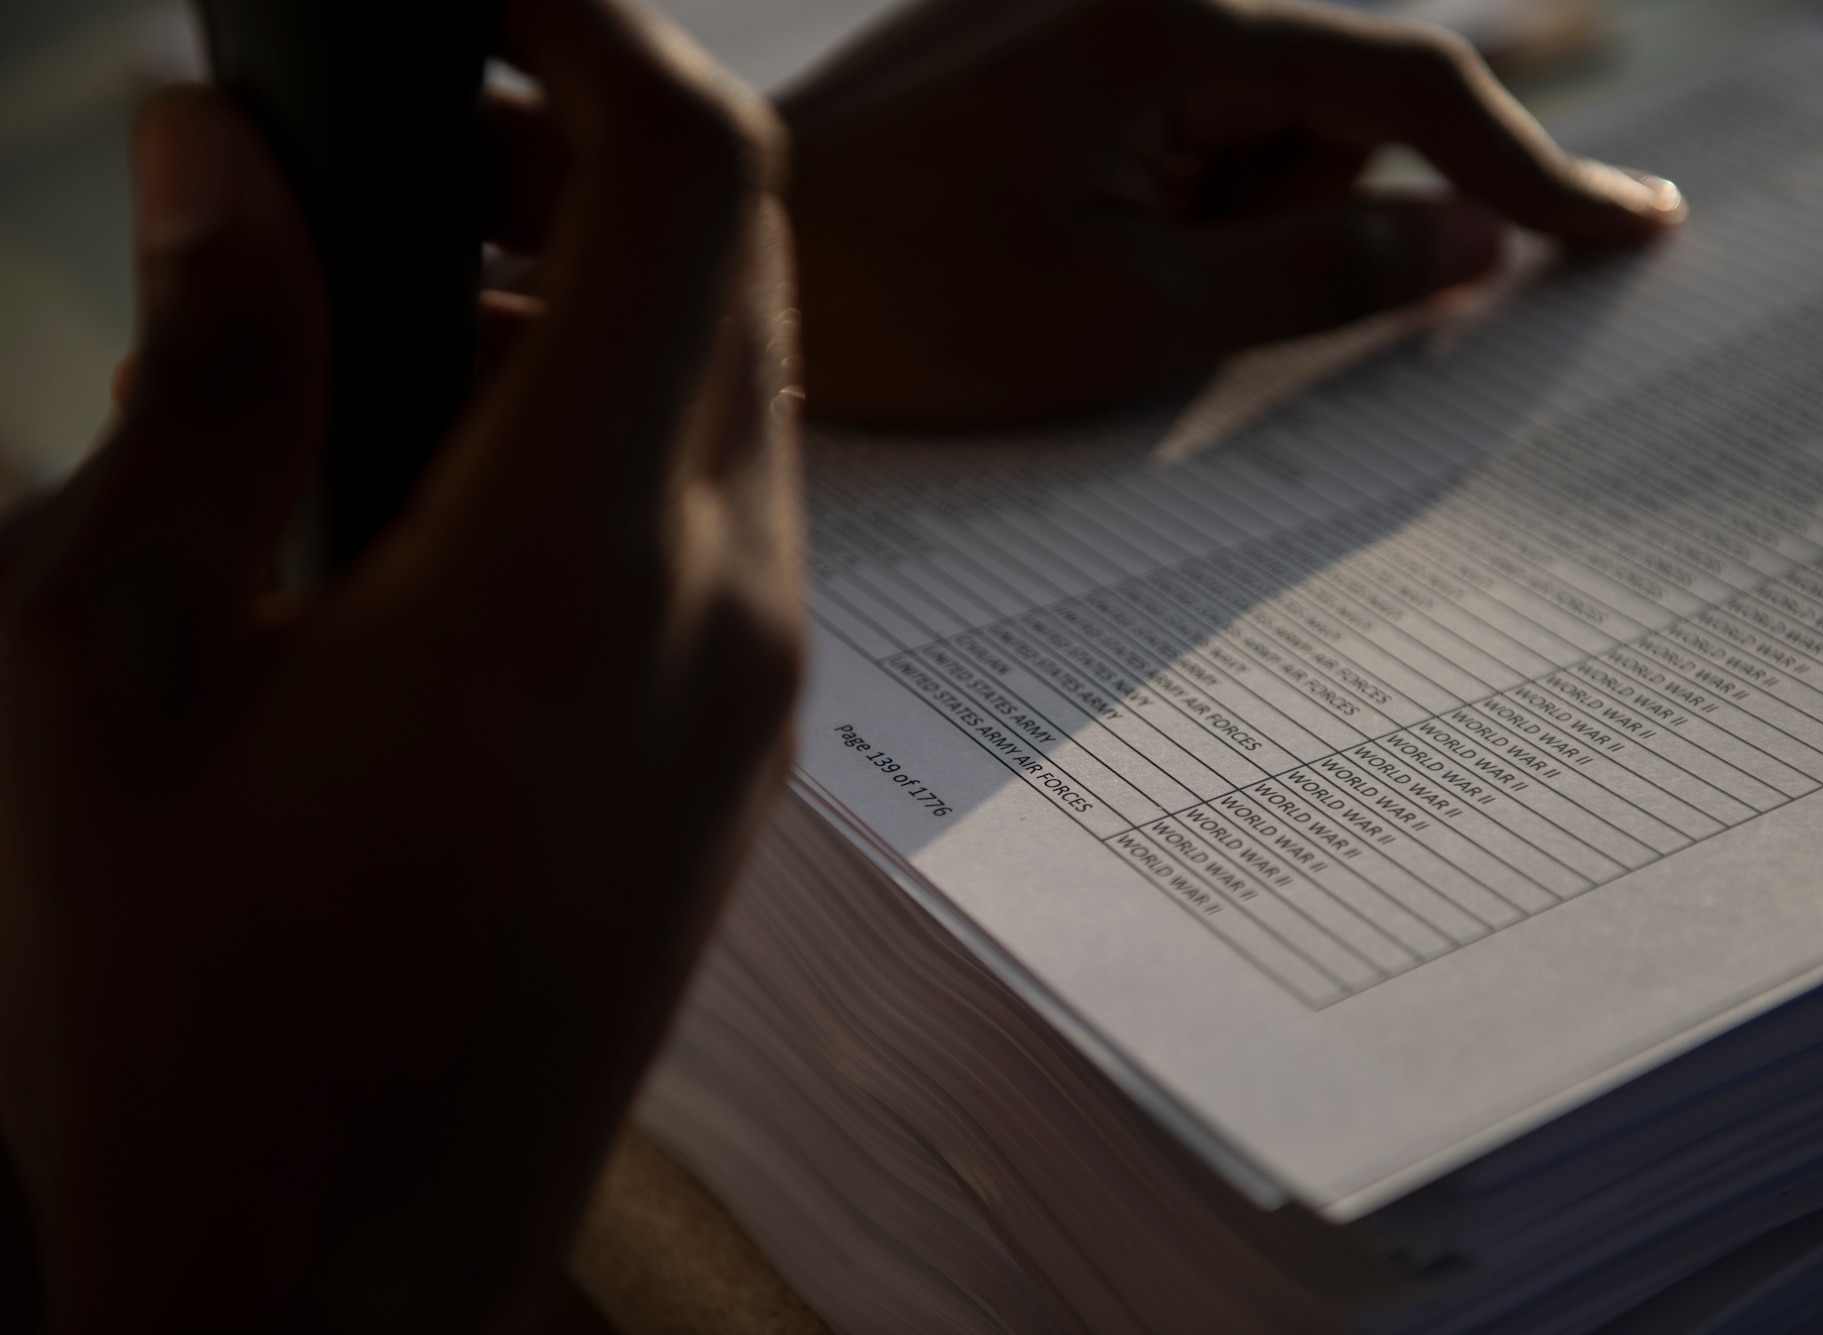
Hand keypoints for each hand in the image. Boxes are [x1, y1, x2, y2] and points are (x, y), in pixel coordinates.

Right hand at [0, 0, 800, 1327]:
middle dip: (592, 147)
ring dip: (613, 289)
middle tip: (404, 134)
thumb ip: (208, 377)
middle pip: (741, 265)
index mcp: (582, 563)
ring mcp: (760, 691)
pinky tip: (466, 465)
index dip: (594, 29)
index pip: (691, 184)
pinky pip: (730, 515)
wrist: (335, 1273)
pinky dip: (631, 425)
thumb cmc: (198, 1012)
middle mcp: (728, 607)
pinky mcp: (743, 755)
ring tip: (411, 288)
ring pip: (745, 386)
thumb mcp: (119, 659)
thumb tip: (229, 169)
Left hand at [781, 0, 1683, 426]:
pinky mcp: (1052, 64)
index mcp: (1166, 23)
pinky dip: (1187, 215)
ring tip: (1103, 294)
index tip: (1634, 232)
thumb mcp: (1136, 323)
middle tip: (1200, 310)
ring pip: (1262, 133)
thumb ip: (1322, 280)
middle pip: (1335, 109)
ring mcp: (1089, 21)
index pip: (1404, 88)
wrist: (730, 287)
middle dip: (1325, 224)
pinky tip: (1088, 268)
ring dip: (1241, 233)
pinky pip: (1186, 134)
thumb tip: (1471, 249)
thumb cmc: (910, 313)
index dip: (1532, 169)